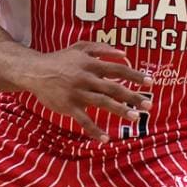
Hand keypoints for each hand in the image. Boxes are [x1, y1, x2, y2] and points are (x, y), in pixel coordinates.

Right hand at [22, 40, 150, 139]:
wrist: (35, 71)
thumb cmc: (60, 59)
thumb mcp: (79, 47)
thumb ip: (101, 49)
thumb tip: (124, 54)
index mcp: (90, 64)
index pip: (117, 69)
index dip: (135, 76)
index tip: (150, 82)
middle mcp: (86, 78)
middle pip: (114, 87)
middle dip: (132, 96)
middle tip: (148, 105)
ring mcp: (77, 93)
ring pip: (102, 103)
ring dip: (120, 110)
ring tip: (135, 117)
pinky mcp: (68, 106)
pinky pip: (84, 120)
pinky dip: (95, 130)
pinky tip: (106, 139)